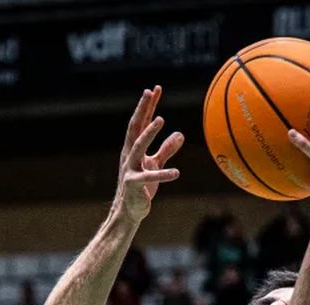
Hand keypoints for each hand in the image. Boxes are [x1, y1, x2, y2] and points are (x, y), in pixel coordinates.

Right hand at [112, 87, 182, 223]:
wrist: (129, 210)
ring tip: (160, 119)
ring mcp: (130, 168)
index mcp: (134, 148)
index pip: (141, 122)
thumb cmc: (142, 186)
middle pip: (136, 127)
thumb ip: (166, 149)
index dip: (147, 106)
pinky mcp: (134, 184)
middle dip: (142, 109)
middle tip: (150, 92)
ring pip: (138, 146)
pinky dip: (163, 174)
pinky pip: (149, 177)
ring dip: (149, 133)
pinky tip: (176, 172)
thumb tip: (180, 133)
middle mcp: (129, 154)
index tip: (154, 89)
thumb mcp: (155, 164)